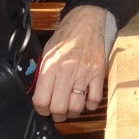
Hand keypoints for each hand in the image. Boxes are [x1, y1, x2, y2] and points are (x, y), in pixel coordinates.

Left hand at [31, 3, 113, 120]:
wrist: (86, 23)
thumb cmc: (65, 38)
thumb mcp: (47, 53)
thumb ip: (43, 74)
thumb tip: (40, 94)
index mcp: (50, 67)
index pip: (41, 101)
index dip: (41, 110)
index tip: (43, 109)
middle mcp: (66, 73)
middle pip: (59, 108)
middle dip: (57, 115)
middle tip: (57, 112)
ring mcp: (84, 74)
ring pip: (77, 107)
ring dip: (72, 112)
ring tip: (70, 107)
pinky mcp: (98, 74)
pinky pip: (94, 100)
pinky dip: (89, 104)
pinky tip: (85, 99)